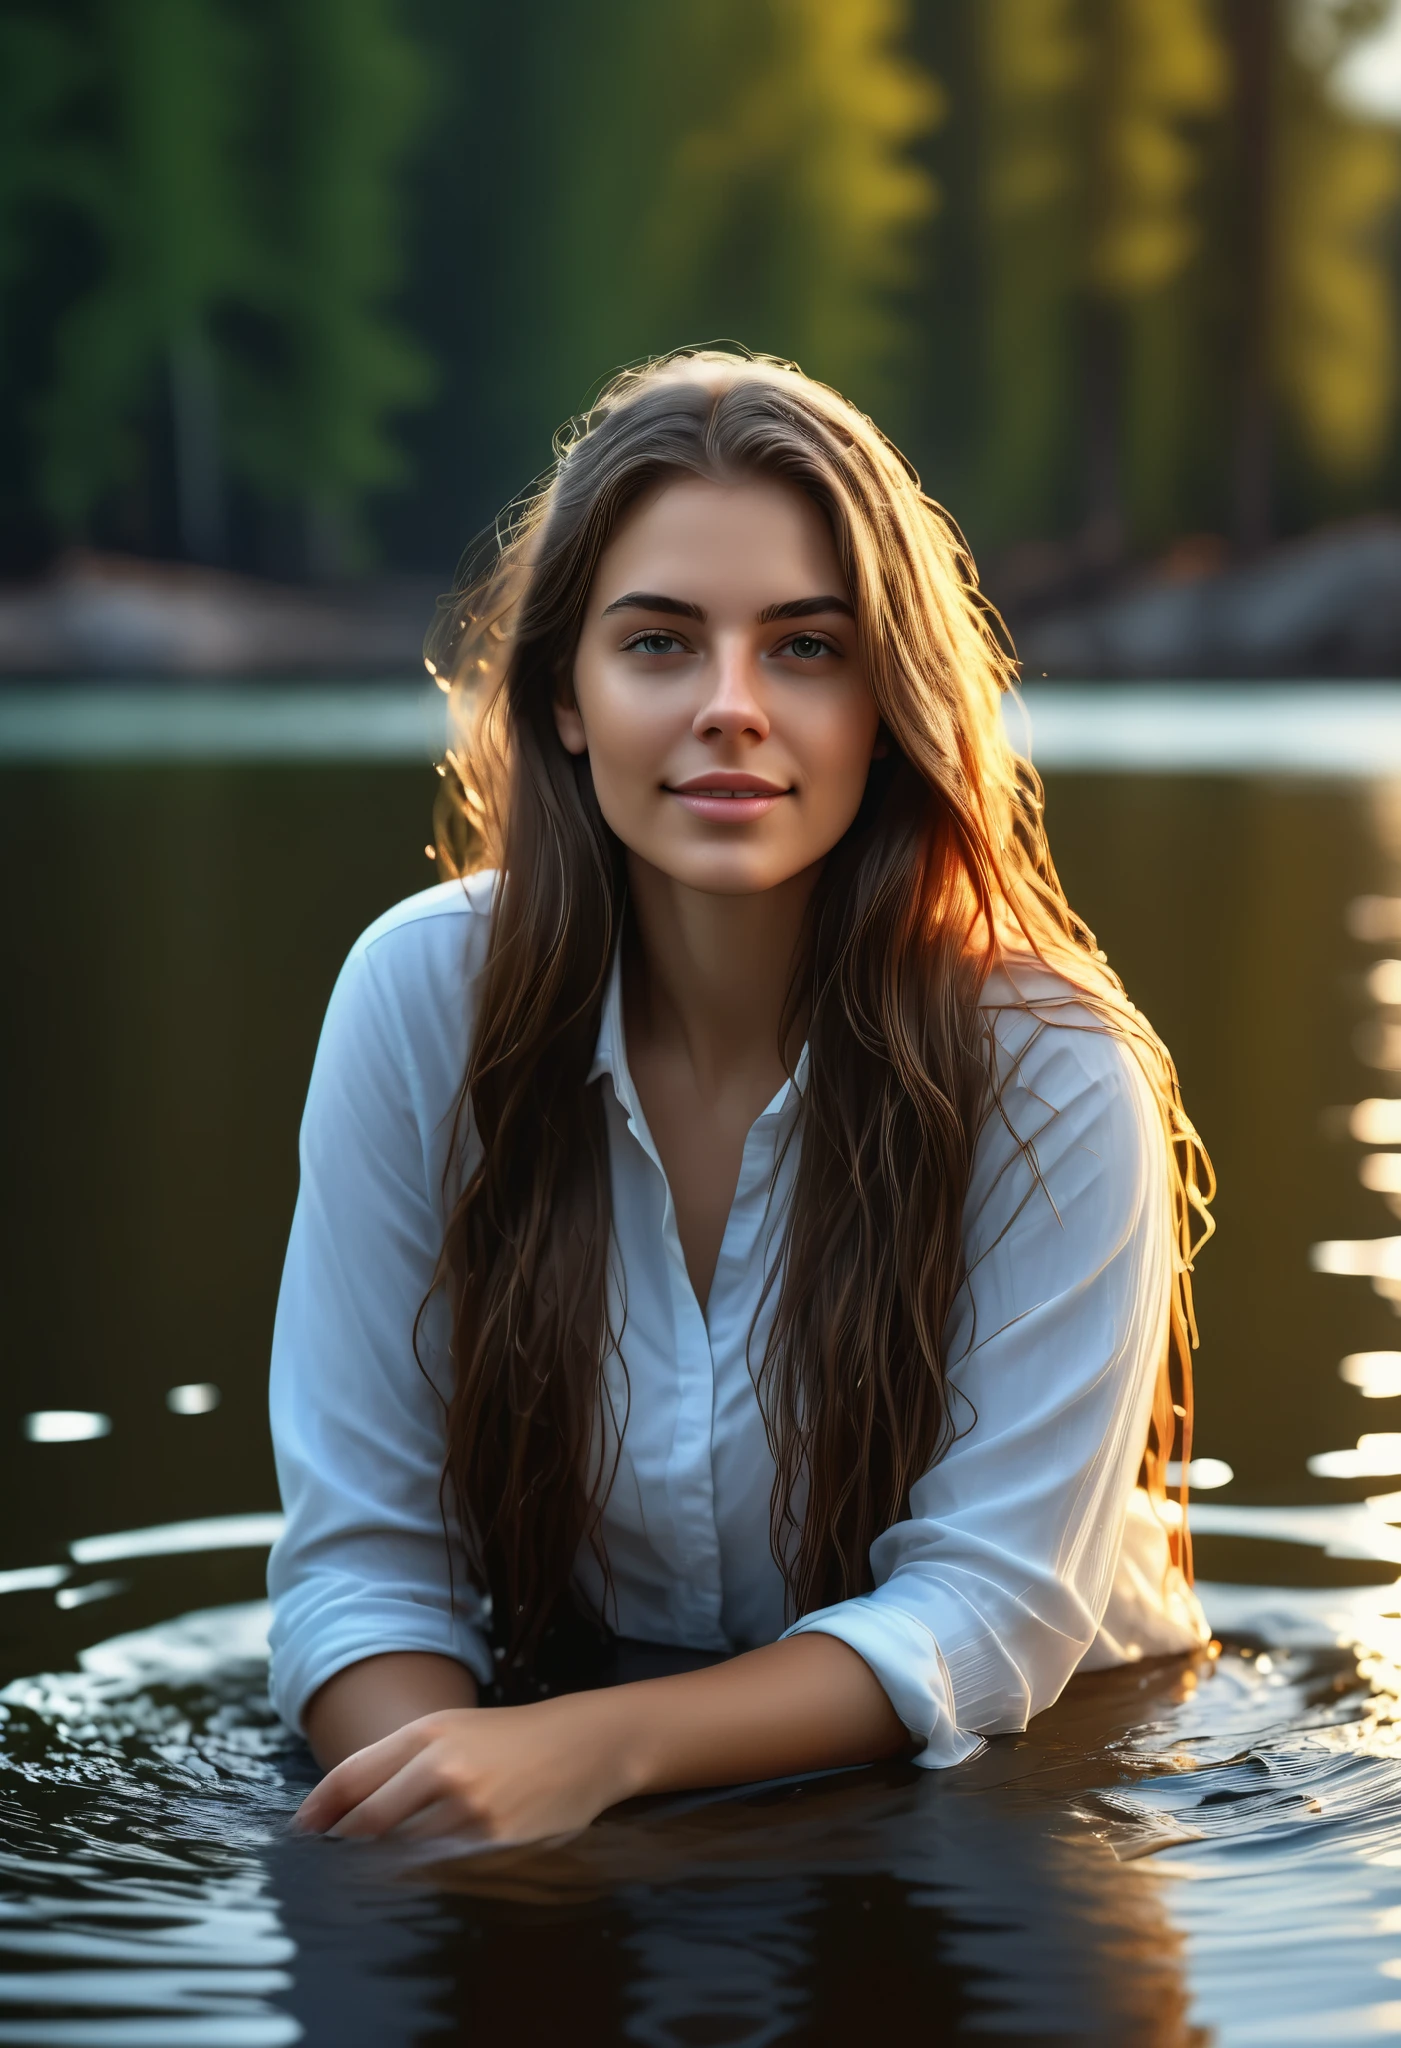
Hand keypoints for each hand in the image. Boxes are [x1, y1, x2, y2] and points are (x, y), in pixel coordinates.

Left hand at [293, 1692, 642, 1845]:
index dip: (318, 1812)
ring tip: (380, 1875)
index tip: (301, 1836)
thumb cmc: (506, 1739)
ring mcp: (473, 1810)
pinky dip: (429, 1877)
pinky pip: (445, 1872)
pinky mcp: (499, 1846)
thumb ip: (391, 1763)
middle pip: (369, 1825)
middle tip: (331, 1866)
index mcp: (429, 1734)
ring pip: (404, 1855)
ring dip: (385, 1869)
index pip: (351, 1778)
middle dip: (346, 1849)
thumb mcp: (448, 1729)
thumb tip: (329, 1816)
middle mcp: (446, 1769)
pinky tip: (431, 1875)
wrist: (583, 1746)